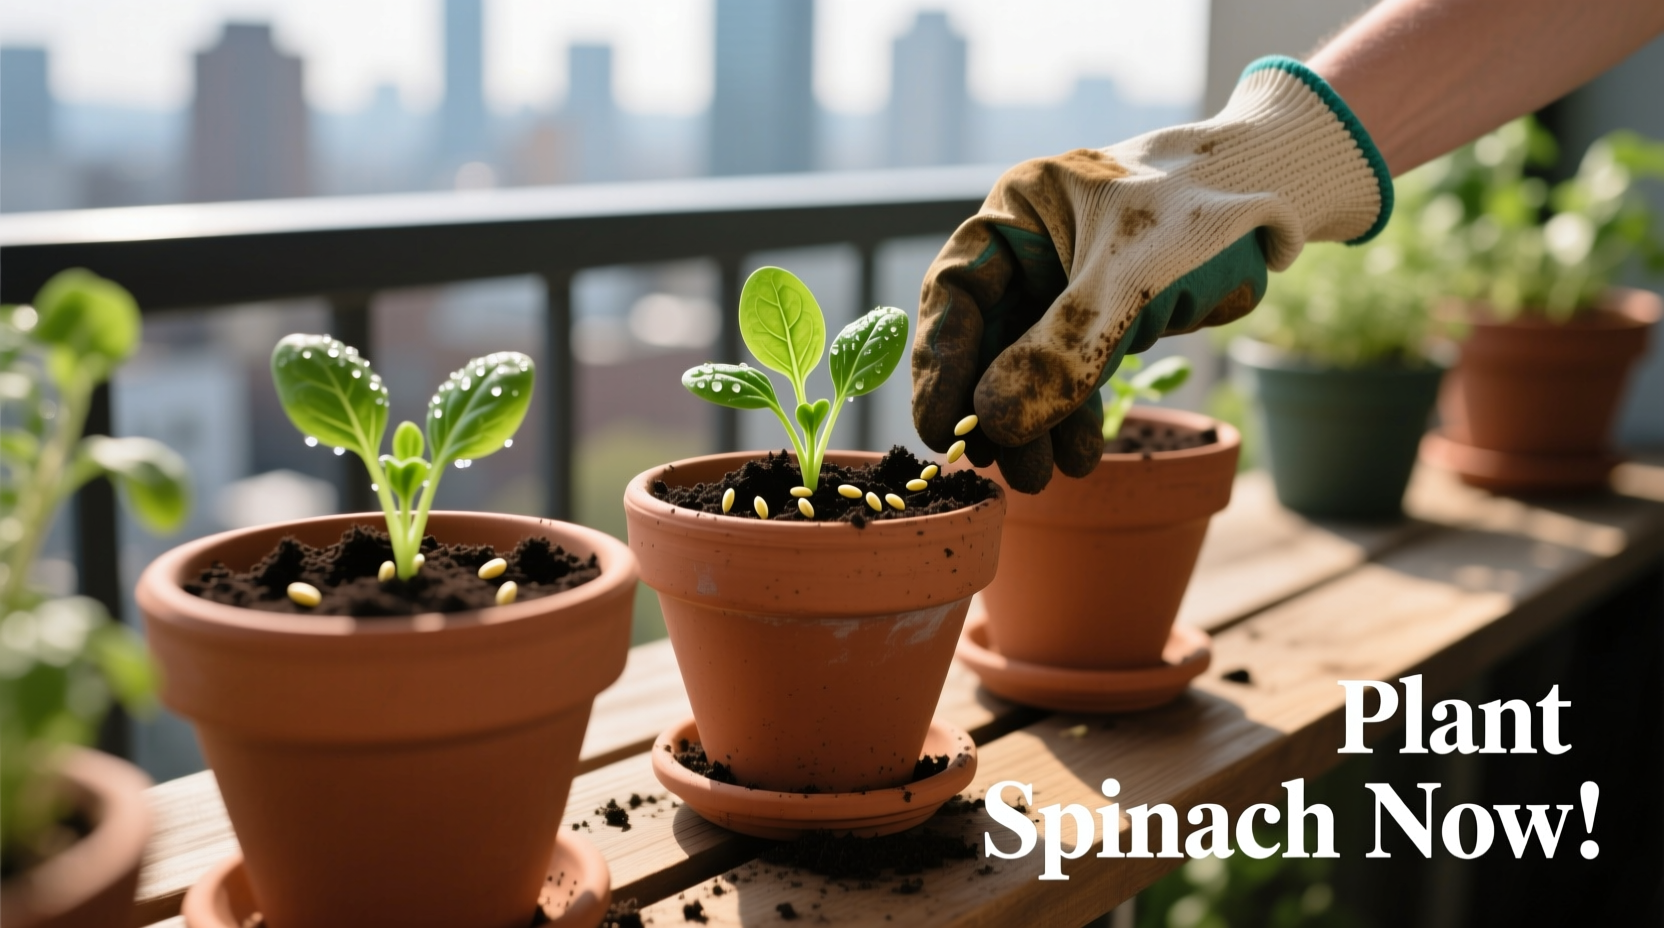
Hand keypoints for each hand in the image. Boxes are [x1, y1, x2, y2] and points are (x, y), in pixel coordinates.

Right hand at [912, 56, 1392, 491]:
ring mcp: (1062, 283)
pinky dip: (1071, 416)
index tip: (941, 429)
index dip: (941, 365)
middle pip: (985, 338)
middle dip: (993, 407)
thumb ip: (1062, 351)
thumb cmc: (1202, 212)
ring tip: (1044, 477)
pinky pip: (1070, 373)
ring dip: (1033, 424)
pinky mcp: (1099, 315)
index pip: (955, 292)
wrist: (1280, 198)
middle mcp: (1028, 248)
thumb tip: (998, 423)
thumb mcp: (1129, 281)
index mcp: (1016, 211)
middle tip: (1002, 467)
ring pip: (1027, 364)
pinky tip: (1082, 455)